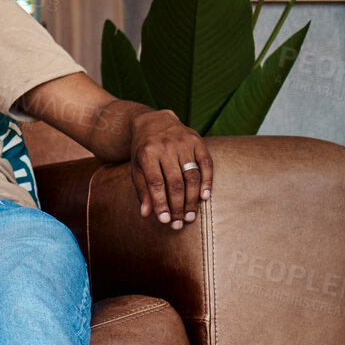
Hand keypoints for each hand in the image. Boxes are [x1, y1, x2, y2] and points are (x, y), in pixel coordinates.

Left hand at [130, 109, 211, 229]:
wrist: (154, 121)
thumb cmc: (143, 150)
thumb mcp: (137, 168)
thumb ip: (142, 190)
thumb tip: (147, 214)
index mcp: (147, 154)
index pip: (156, 183)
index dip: (161, 203)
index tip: (165, 220)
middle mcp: (166, 147)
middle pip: (175, 182)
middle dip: (178, 205)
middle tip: (180, 223)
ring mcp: (184, 143)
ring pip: (192, 175)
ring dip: (192, 198)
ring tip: (190, 216)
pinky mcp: (198, 141)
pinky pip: (206, 163)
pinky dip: (207, 181)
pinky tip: (204, 197)